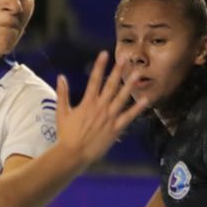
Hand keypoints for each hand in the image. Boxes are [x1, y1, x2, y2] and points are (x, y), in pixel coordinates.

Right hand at [55, 51, 145, 165]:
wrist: (74, 153)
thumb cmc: (67, 134)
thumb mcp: (62, 112)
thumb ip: (62, 94)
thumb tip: (61, 77)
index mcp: (87, 102)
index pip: (94, 80)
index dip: (100, 66)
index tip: (105, 54)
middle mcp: (100, 107)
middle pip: (111, 85)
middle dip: (118, 70)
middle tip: (125, 58)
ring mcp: (109, 118)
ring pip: (122, 98)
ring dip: (130, 85)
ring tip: (137, 73)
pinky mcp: (116, 128)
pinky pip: (129, 116)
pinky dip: (137, 108)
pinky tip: (146, 99)